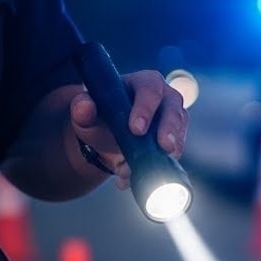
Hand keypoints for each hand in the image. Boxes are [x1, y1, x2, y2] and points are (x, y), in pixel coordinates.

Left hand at [70, 70, 187, 190]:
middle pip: (174, 111)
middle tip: (163, 148)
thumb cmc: (100, 116)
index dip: (146, 109)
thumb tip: (85, 107)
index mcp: (143, 83)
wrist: (108, 137)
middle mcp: (164, 98)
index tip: (136, 130)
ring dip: (162, 155)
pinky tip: (129, 178)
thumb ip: (82, 108)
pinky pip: (172, 155)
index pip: (150, 89)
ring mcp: (173, 120)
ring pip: (178, 135)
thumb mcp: (87, 111)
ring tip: (136, 171)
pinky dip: (153, 169)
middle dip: (169, 131)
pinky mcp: (175, 141)